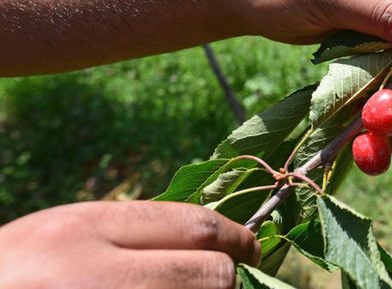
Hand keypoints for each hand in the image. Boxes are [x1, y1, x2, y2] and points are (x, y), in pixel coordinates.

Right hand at [0, 201, 259, 288]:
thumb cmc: (12, 274)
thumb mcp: (56, 241)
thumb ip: (124, 237)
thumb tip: (208, 240)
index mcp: (81, 231)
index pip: (195, 225)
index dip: (237, 236)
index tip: (252, 245)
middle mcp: (96, 275)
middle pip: (212, 273)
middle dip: (227, 280)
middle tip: (226, 282)